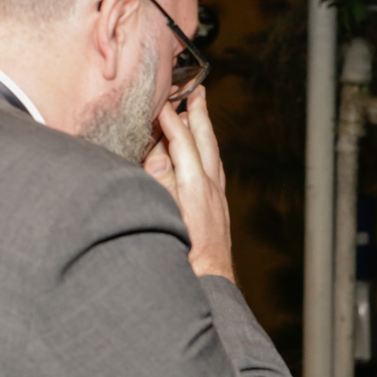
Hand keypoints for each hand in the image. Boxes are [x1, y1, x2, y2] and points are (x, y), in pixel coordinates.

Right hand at [143, 87, 233, 281]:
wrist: (207, 286)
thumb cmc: (182, 256)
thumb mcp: (162, 213)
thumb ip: (158, 180)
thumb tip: (157, 153)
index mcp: (194, 185)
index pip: (181, 141)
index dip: (171, 118)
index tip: (162, 100)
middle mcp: (210, 188)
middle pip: (206, 142)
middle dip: (200, 115)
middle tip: (197, 91)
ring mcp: (218, 199)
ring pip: (214, 155)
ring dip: (206, 131)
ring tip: (201, 113)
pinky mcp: (219, 211)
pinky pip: (215, 171)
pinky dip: (209, 153)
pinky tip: (205, 154)